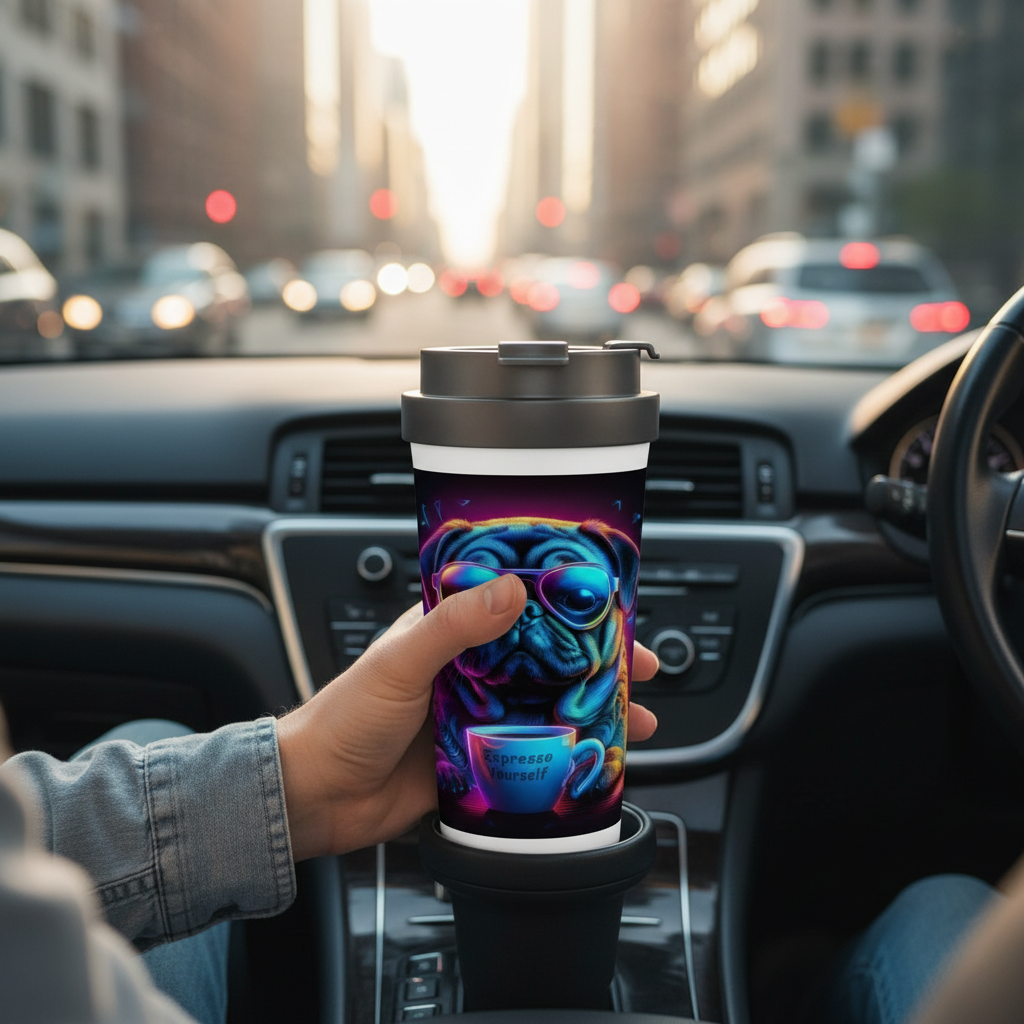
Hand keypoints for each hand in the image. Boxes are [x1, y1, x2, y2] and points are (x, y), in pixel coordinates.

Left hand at [277, 574, 658, 860]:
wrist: (316, 796)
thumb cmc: (343, 719)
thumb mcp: (400, 662)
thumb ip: (453, 626)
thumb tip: (510, 591)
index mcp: (447, 631)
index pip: (515, 604)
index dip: (563, 603)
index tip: (607, 606)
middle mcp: (468, 669)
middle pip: (543, 658)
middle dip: (593, 661)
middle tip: (638, 668)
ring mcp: (476, 715)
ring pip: (545, 706)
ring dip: (589, 709)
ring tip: (635, 720)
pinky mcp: (478, 760)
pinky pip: (531, 753)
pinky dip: (564, 754)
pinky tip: (593, 760)